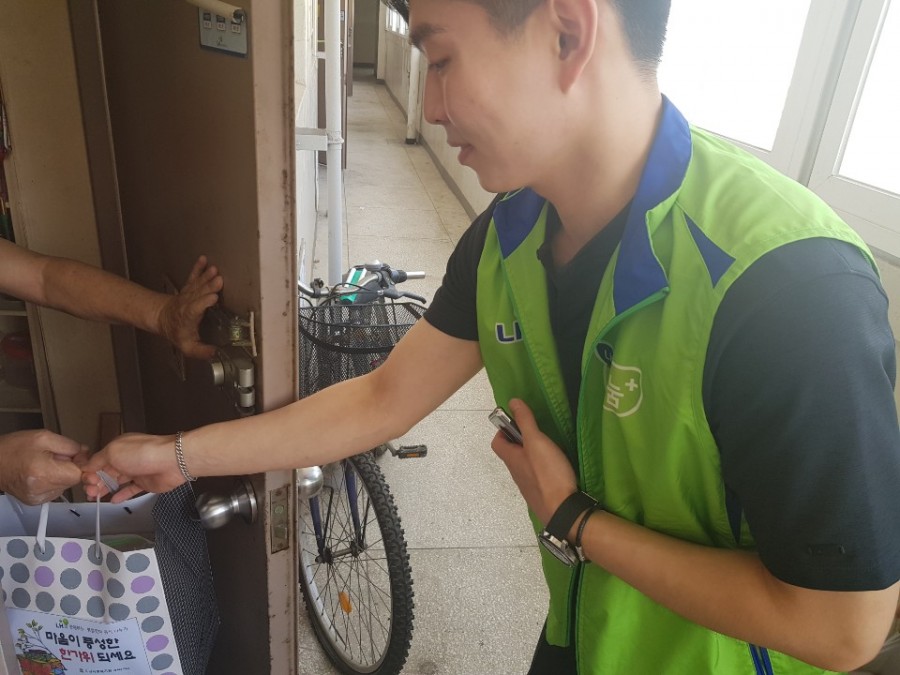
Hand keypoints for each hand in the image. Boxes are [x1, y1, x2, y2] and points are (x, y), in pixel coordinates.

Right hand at [0, 430, 87, 504]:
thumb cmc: (15, 447)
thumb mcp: (44, 437)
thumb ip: (70, 446)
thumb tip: (87, 454)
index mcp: (45, 474)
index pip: (78, 474)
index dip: (81, 463)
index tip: (76, 455)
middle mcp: (42, 491)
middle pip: (73, 481)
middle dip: (70, 467)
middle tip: (55, 456)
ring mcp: (38, 499)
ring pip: (65, 486)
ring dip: (62, 474)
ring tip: (45, 464)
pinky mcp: (35, 502)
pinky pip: (55, 490)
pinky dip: (53, 481)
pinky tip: (41, 472)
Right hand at [82, 433, 183, 502]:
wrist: (171, 462)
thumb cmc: (141, 453)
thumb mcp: (113, 452)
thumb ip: (98, 460)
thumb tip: (86, 467)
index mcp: (118, 448)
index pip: (99, 461)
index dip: (90, 472)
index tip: (83, 482)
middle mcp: (126, 458)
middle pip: (106, 472)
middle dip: (95, 482)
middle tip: (89, 493)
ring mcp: (137, 471)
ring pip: (117, 482)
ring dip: (105, 489)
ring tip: (95, 498)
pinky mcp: (146, 483)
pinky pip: (131, 490)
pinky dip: (121, 495)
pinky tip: (113, 501)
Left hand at [157, 255, 222, 359]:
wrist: (161, 317)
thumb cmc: (176, 331)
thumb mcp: (187, 347)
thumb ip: (200, 351)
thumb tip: (214, 353)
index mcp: (188, 317)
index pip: (195, 308)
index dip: (204, 302)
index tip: (214, 298)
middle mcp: (188, 303)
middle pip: (199, 294)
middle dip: (209, 286)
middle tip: (219, 280)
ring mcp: (188, 294)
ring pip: (198, 284)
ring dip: (206, 277)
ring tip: (214, 270)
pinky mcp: (189, 287)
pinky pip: (194, 276)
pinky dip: (198, 267)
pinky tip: (204, 260)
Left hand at [490, 399, 577, 524]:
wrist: (562, 510)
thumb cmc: (548, 473)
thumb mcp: (537, 442)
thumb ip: (525, 421)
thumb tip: (513, 402)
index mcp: (511, 459)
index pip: (497, 443)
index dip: (503, 431)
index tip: (517, 424)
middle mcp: (516, 473)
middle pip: (511, 454)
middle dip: (521, 442)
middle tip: (537, 434)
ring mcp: (528, 486)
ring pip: (524, 466)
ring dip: (532, 456)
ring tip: (549, 449)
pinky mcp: (541, 495)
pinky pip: (537, 478)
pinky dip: (543, 470)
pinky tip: (557, 468)